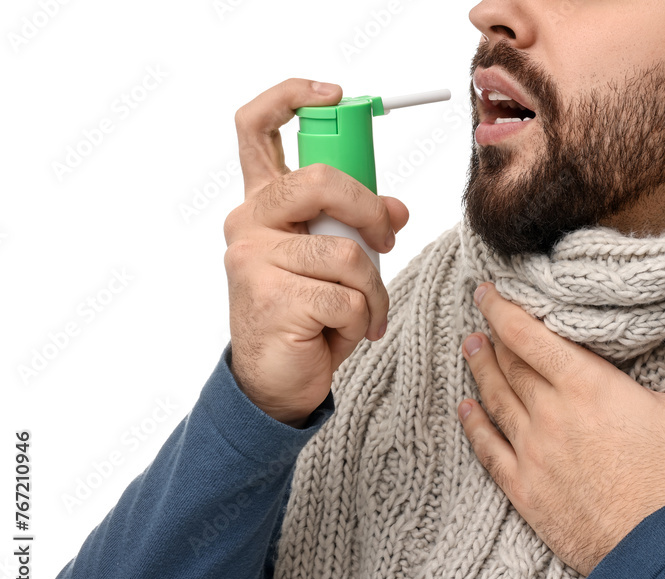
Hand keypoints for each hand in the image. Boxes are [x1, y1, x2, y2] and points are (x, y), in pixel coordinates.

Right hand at [224, 78, 408, 426]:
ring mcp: (254, 259)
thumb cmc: (306, 315)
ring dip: (373, 289)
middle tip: (386, 240)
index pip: (257, 127)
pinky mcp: (271, 297)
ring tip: (362, 314)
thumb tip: (397, 209)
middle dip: (369, 210)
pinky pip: (348, 295)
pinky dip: (363, 318)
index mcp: (263, 203)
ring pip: (347, 252)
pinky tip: (344, 333)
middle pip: (319, 180)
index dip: (292, 96)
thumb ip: (356, 227)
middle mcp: (249, 222)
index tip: (333, 93)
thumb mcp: (335, 261)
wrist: (276, 381)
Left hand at [458, 283, 664, 575]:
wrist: (654, 552)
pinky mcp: (524, 489)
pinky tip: (465, 409)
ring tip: (468, 347)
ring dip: (480, 370)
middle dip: (493, 336)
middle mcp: (550, 414)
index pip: (530, 336)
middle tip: (480, 314)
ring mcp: (532, 452)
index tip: (487, 290)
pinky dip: (474, 426)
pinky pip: (489, 450)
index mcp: (586, 387)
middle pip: (510, 364)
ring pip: (495, 400)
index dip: (503, 309)